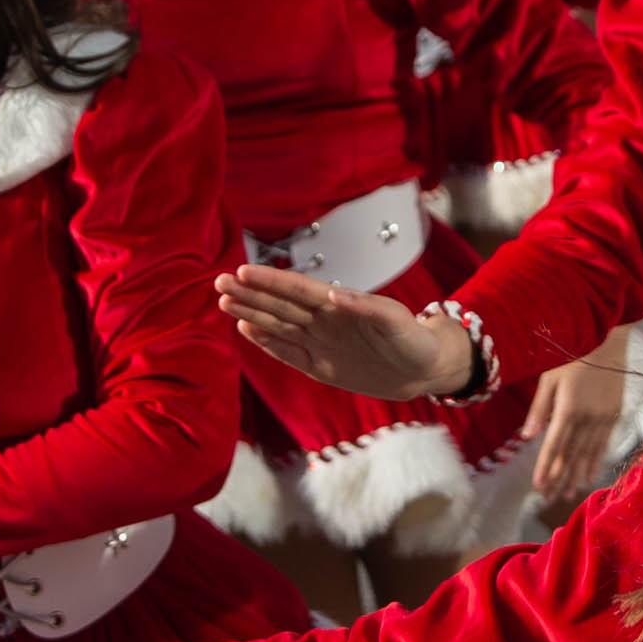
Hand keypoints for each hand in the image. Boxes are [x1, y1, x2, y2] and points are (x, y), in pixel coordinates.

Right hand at [220, 262, 478, 402]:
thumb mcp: (397, 323)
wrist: (424, 369)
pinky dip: (267, 342)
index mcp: (340, 306)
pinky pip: (288, 352)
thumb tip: (335, 295)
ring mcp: (321, 343)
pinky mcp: (321, 367)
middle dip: (249, 294)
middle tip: (219, 282)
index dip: (270, 282)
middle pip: (279, 305)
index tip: (242, 272)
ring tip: (223, 301)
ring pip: (278, 326)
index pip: (297, 291)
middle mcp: (325, 322)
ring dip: (251, 313)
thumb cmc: (414, 340)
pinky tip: (246, 328)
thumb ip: (368, 308)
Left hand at [525, 347, 631, 497]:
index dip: (546, 468)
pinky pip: (604, 444)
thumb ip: (539, 409)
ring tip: (568, 494)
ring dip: (576, 475)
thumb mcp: (549, 378)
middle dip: (559, 478)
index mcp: (568, 408)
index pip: (554, 446)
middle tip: (550, 498)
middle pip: (570, 455)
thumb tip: (526, 438)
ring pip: (588, 453)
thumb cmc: (572, 353)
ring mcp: (604, 417)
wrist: (609, 338)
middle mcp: (588, 418)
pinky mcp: (615, 414)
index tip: (538, 487)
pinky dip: (596, 461)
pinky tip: (589, 476)